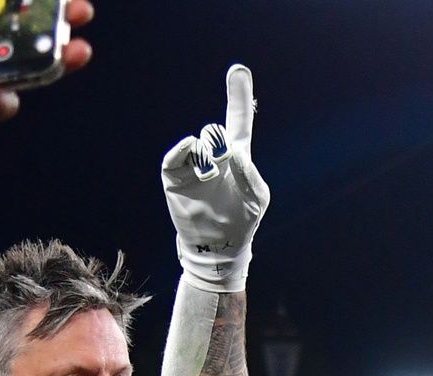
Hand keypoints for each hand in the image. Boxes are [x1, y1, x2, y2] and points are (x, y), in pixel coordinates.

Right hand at [161, 64, 269, 291]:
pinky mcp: (176, 176)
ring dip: (209, 154)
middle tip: (224, 157)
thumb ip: (250, 174)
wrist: (217, 248)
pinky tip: (197, 161)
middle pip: (217, 130)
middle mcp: (214, 156)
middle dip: (221, 141)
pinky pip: (176, 156)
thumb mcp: (256, 198)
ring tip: (212, 176)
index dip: (238, 97)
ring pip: (200, 141)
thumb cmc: (241, 222)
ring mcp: (193, 165)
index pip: (238, 121)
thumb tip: (233, 154)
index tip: (238, 70)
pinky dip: (185, 152)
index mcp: (236, 157)